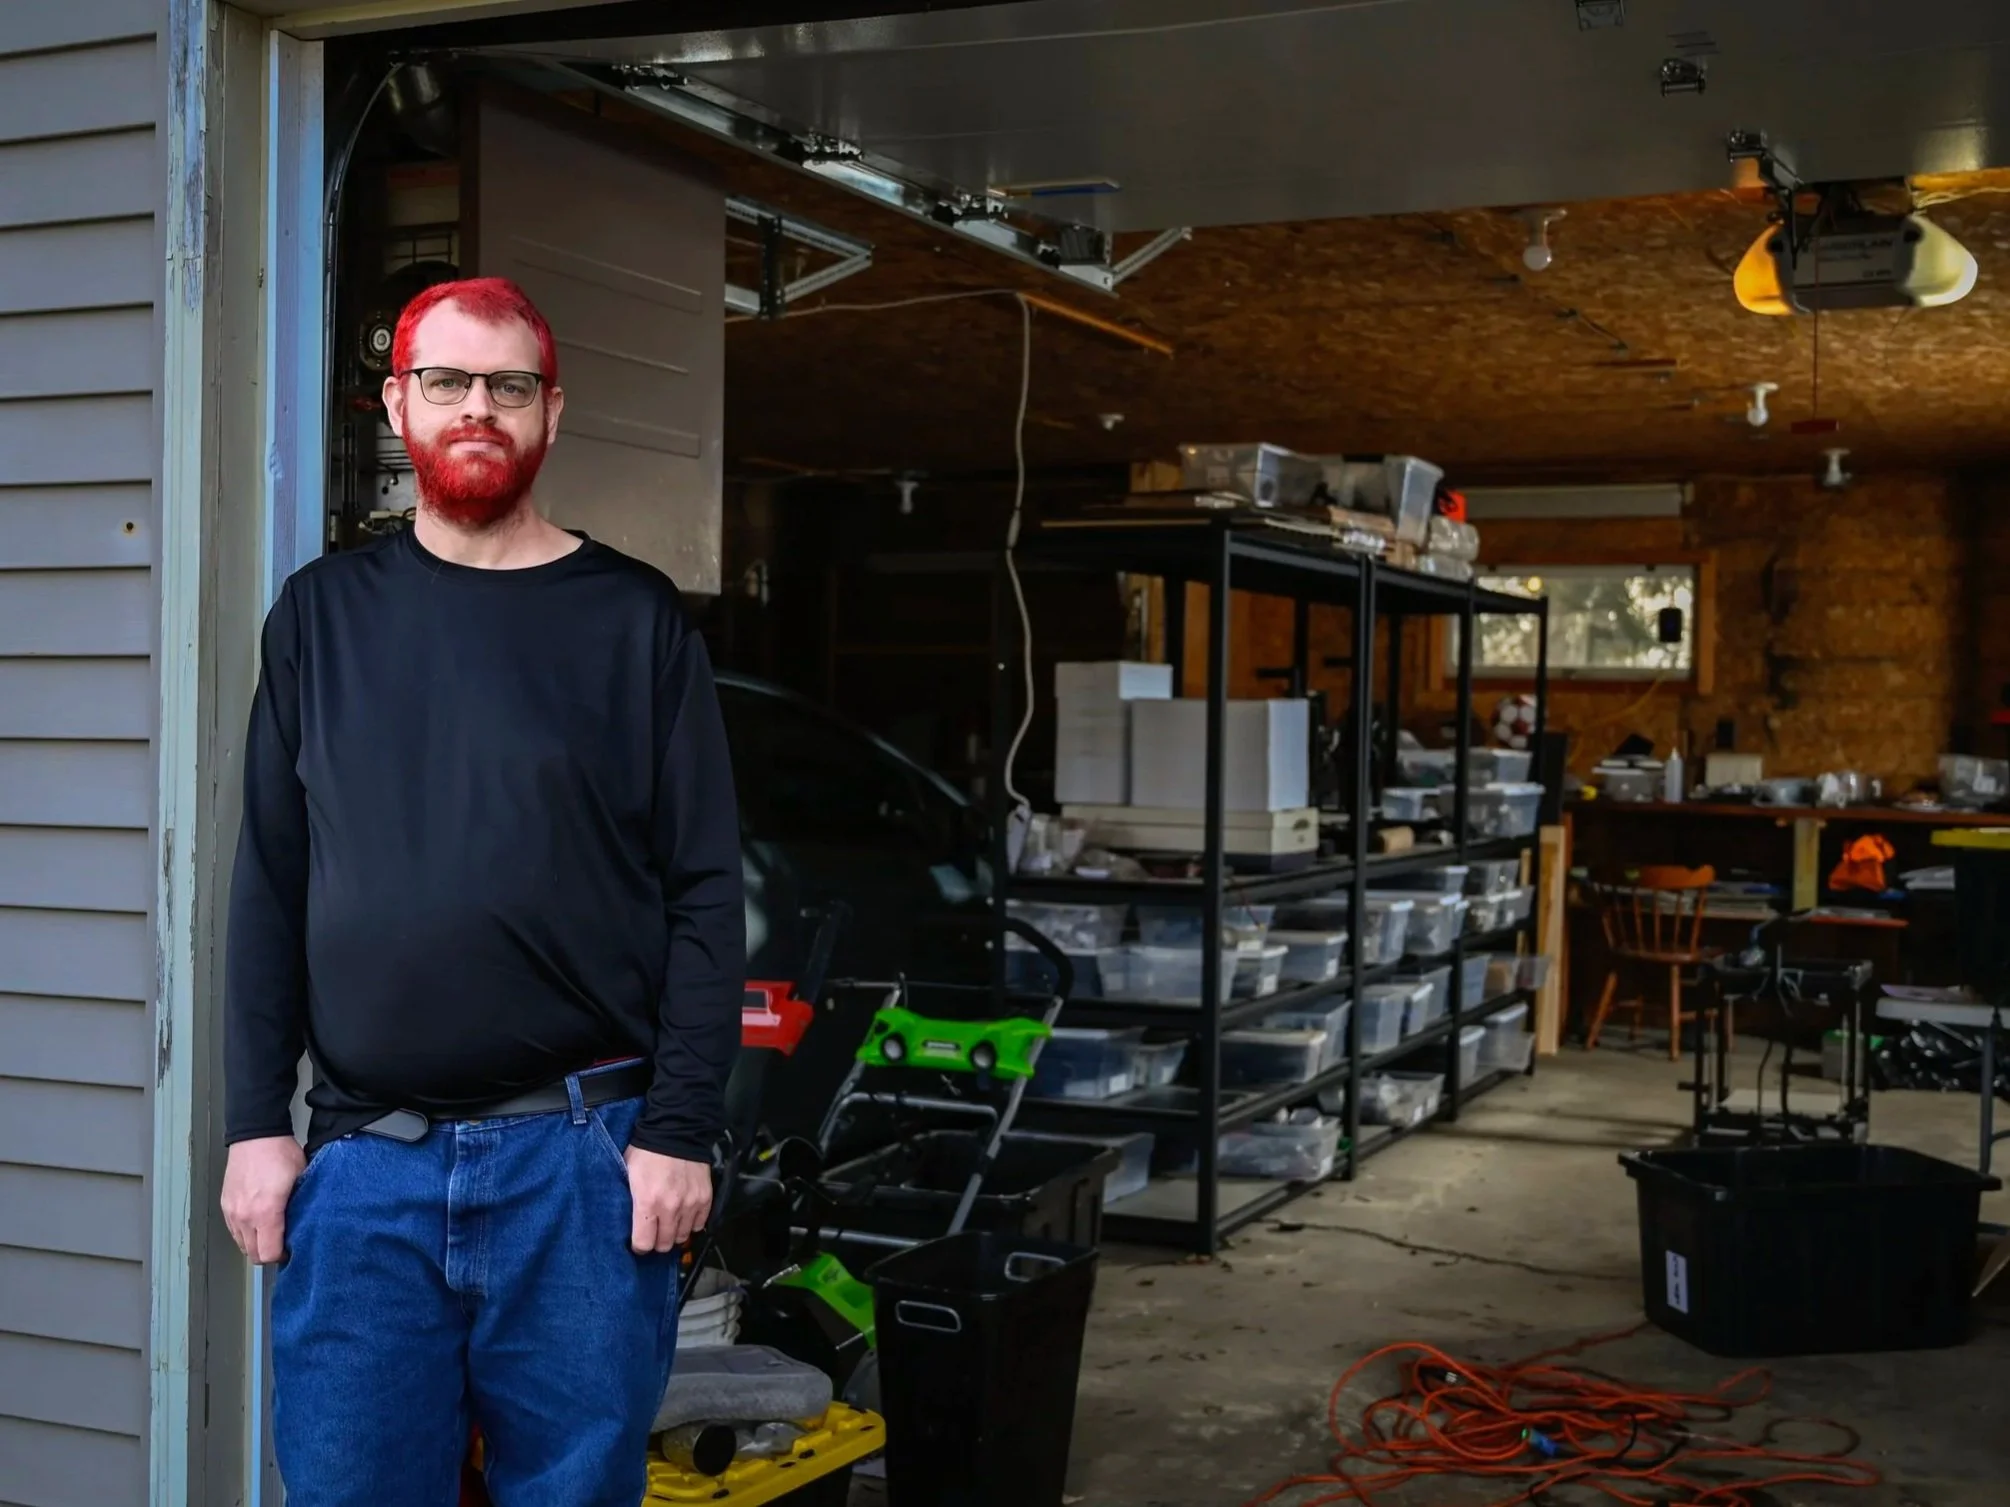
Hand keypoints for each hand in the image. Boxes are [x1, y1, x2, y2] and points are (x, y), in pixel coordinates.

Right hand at [221, 1135, 306, 1265]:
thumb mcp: (302, 1179)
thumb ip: (301, 1206)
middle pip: (253, 1254)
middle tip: (283, 1244)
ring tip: (271, 1234)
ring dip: (256, 1244)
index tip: (291, 1250)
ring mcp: (232, 1211)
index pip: (268, 1253)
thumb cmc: (280, 1153)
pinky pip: (234, 1231)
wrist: (256, 1135)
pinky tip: (258, 1223)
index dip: (282, 1257)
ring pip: (242, 1244)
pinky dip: (245, 1233)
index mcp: (265, 1212)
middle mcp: (244, 1216)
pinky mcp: (225, 1205)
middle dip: (269, 1253)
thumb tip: (306, 1224)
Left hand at [623, 1146, 712, 1253]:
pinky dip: (691, 1223)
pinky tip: (684, 1214)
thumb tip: (630, 1220)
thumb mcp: (628, 1175)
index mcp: (647, 1202)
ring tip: (669, 1223)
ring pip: (682, 1237)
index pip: (644, 1244)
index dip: (639, 1245)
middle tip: (654, 1232)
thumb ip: (630, 1200)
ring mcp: (690, 1204)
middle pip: (664, 1245)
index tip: (639, 1240)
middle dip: (657, 1242)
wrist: (676, 1131)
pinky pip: (699, 1224)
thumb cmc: (647, 1151)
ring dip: (674, 1233)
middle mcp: (670, 1208)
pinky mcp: (705, 1198)